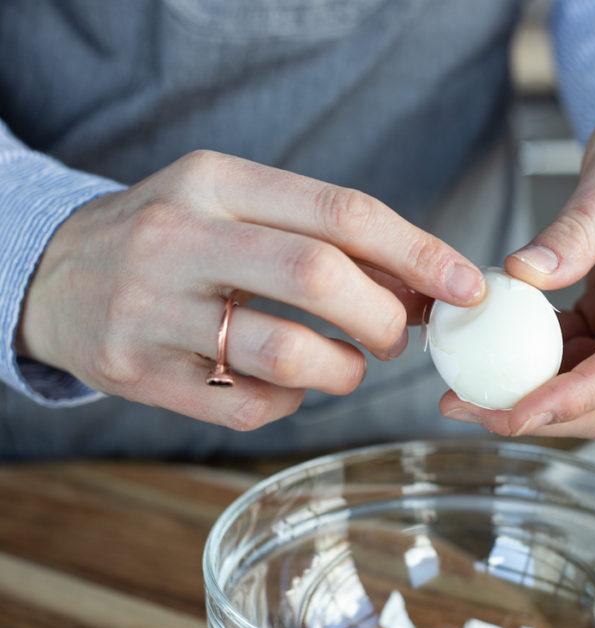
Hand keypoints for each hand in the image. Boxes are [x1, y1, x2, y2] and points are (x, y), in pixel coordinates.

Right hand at [18, 151, 484, 429]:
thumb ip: (322, 235)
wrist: (52, 275)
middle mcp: (180, 238)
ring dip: (345, 371)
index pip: (341, 212)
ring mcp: (154, 311)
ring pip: (287, 353)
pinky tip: (289, 383)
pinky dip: (292, 401)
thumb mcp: (235, 204)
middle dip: (384, 317)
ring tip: (349, 366)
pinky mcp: (140, 375)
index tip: (468, 286)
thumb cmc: (175, 238)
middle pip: (317, 277)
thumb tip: (425, 284)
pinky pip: (249, 405)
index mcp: (216, 182)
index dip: (418, 253)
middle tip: (400, 336)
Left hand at [440, 69, 594, 437]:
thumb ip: (579, 226)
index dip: (575, 398)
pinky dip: (537, 364)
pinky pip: (581, 359)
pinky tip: (494, 350)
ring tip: (464, 388)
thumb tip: (523, 276)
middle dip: (542, 414)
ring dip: (533, 397)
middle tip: (464, 405)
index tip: (514, 412)